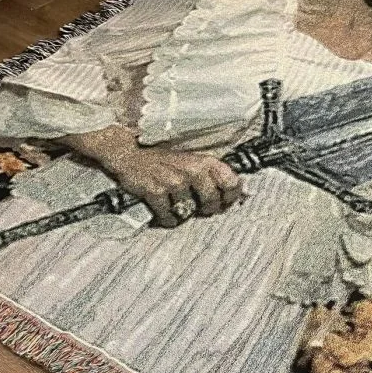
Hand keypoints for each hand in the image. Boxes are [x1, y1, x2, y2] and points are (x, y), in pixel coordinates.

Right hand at [109, 147, 242, 226]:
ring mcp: (174, 181)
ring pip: (188, 212)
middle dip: (205, 209)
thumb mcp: (192, 162)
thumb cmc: (164, 162)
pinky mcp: (156, 191)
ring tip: (173, 202)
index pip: (232, 184)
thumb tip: (241, 195)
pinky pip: (168, 216)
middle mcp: (192, 170)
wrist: (129, 154)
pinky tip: (162, 210)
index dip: (229, 197)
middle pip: (212, 203)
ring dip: (181, 212)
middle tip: (194, 206)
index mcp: (205, 161)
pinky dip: (165, 218)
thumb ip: (213, 177)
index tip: (222, 202)